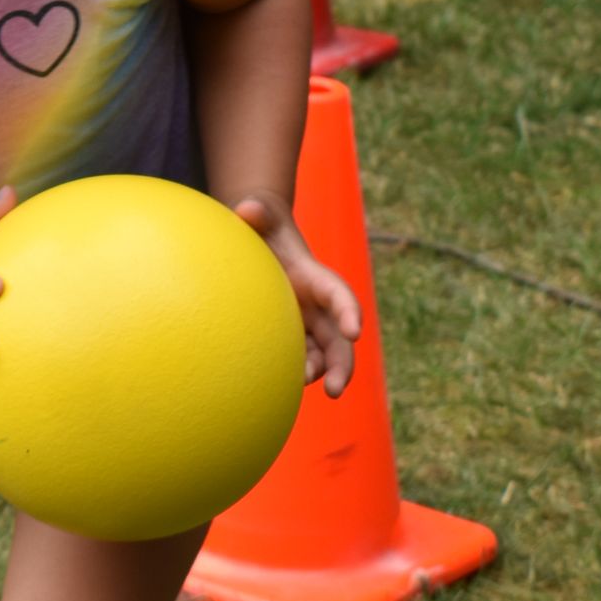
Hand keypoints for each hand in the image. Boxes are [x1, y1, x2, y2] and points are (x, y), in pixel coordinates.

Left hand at [233, 199, 360, 395]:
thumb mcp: (261, 216)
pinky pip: (295, 358)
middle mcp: (315, 306)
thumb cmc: (263, 227)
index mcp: (313, 278)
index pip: (337, 295)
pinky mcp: (287, 335)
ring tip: (299, 385)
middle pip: (338, 339)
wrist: (261, 242)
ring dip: (316, 373)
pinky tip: (273, 388)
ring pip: (319, 355)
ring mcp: (303, 324)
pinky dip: (291, 373)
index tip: (354, 330)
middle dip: (343, 365)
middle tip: (335, 390)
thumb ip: (257, 212)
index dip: (348, 311)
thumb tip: (247, 210)